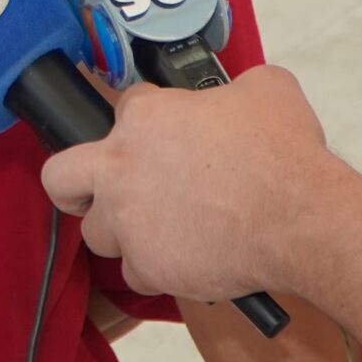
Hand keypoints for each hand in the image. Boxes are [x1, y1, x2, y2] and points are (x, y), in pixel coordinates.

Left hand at [39, 66, 349, 299]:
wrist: (301, 219)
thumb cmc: (284, 156)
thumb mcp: (268, 89)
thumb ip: (236, 88)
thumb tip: (238, 94)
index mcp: (144, 118)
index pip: (124, 108)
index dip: (146, 121)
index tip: (164, 137)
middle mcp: (121, 168)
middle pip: (60, 177)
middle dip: (74, 185)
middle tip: (100, 190)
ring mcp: (128, 220)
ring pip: (97, 233)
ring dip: (122, 232)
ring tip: (158, 231)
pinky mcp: (146, 266)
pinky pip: (135, 273)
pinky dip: (156, 270)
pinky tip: (184, 260)